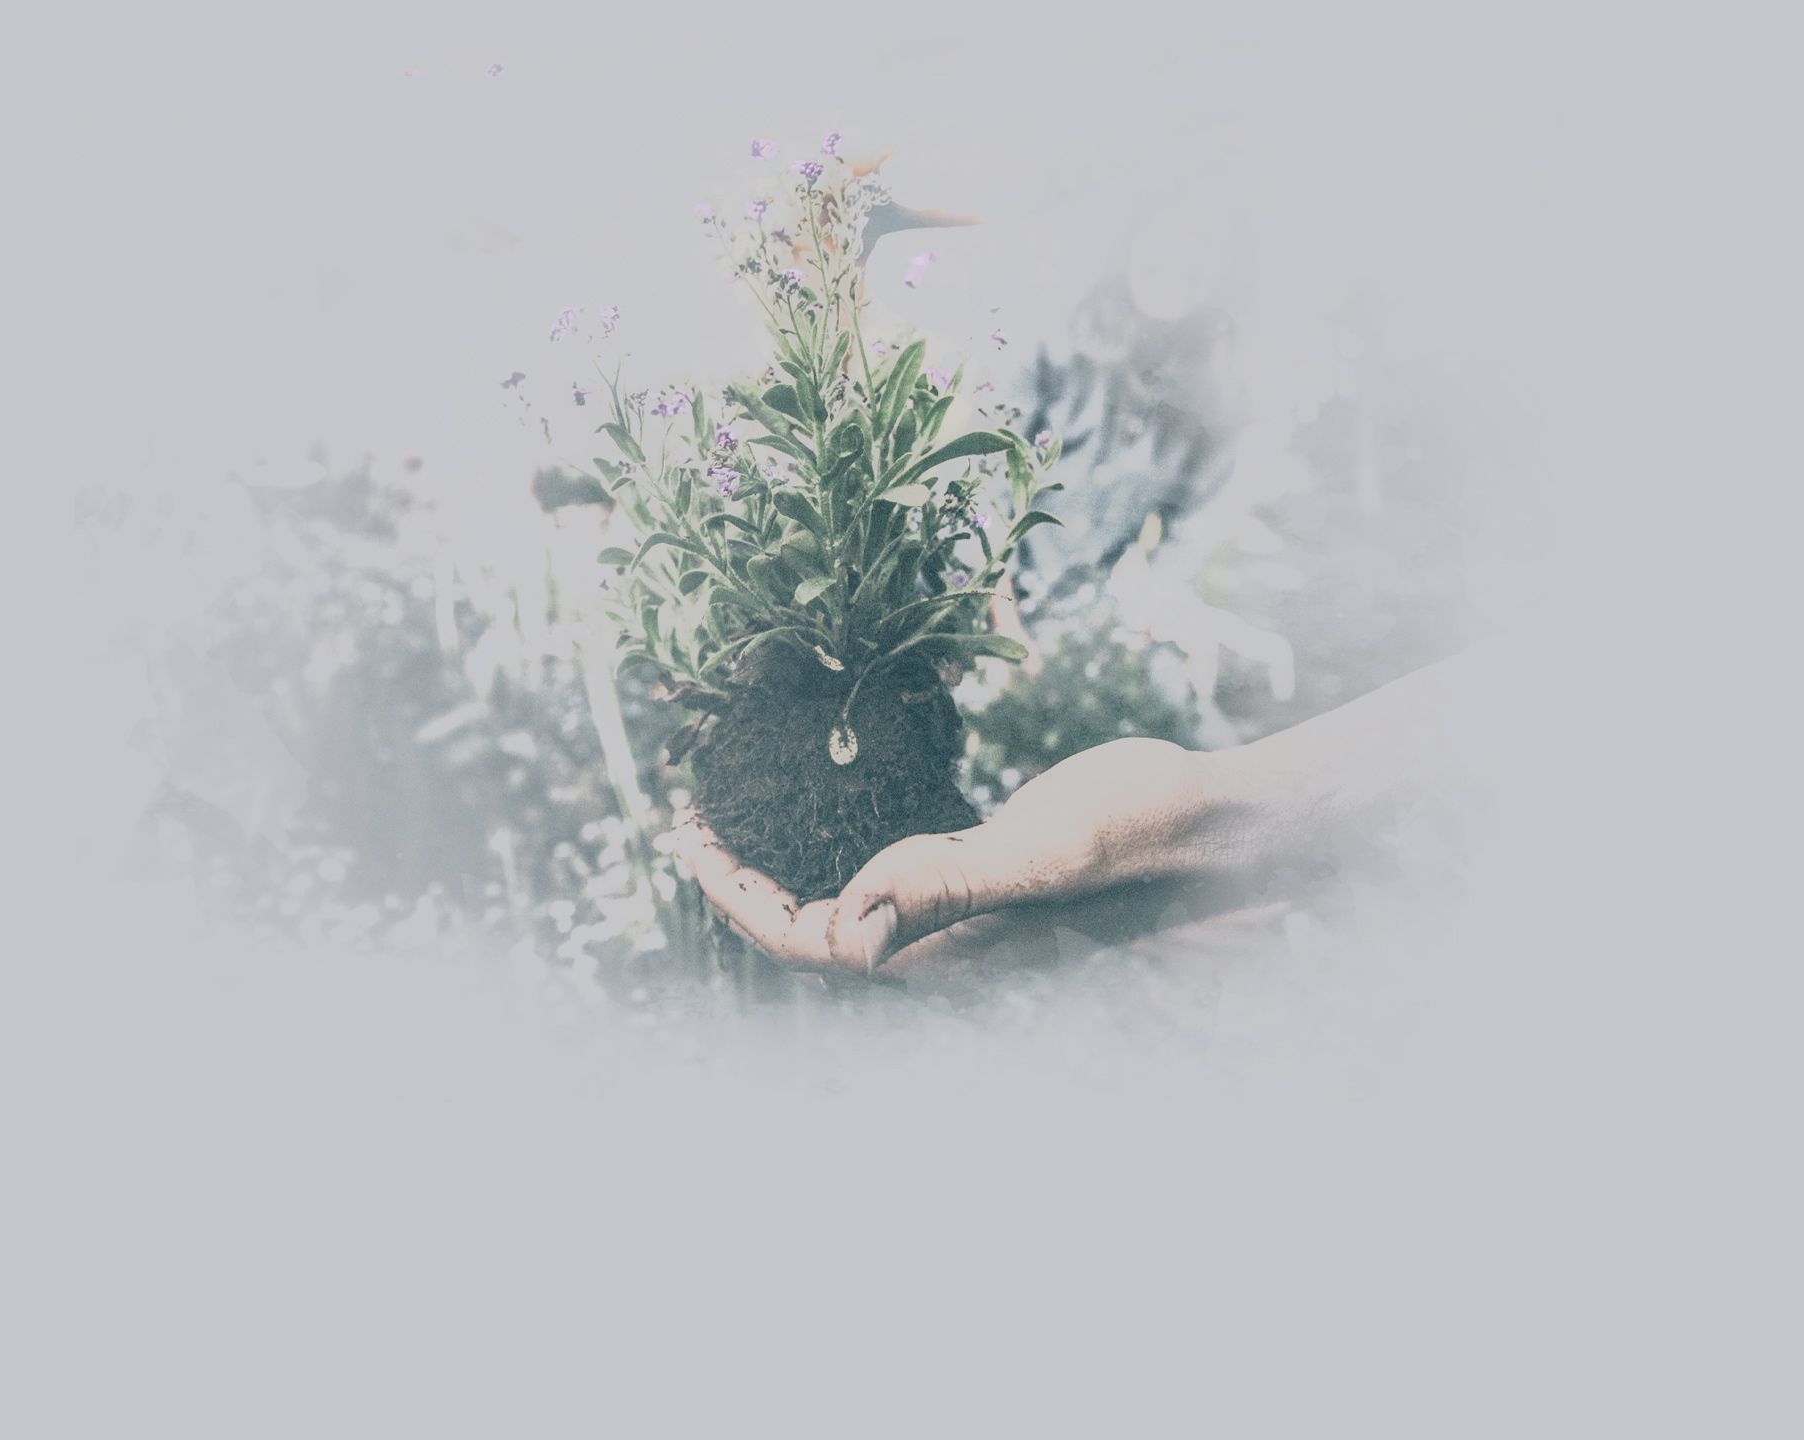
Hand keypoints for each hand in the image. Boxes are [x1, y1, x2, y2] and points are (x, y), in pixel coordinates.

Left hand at [667, 738, 1216, 978]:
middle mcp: (947, 949)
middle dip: (741, 883)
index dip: (734, 896)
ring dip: (783, 868)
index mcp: (946, 954)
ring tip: (735, 813)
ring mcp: (969, 919)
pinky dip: (839, 849)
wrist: (1228, 821)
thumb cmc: (1145, 831)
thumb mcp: (1045, 850)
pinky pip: (890, 881)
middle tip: (690, 814)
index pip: (805, 942)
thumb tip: (847, 934)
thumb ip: (947, 887)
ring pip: (847, 909)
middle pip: (811, 933)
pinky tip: (824, 808)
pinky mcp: (989, 884)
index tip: (685, 831)